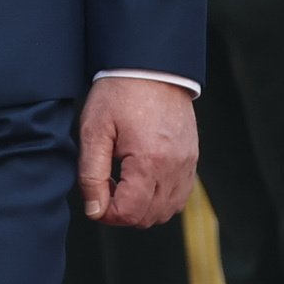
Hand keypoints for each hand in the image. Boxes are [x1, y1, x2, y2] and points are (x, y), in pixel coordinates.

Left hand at [77, 76, 196, 226]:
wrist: (150, 66)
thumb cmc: (119, 93)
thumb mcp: (94, 130)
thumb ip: (91, 174)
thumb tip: (94, 210)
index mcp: (149, 161)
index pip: (129, 213)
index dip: (106, 214)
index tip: (94, 199)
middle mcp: (174, 167)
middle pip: (149, 217)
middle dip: (123, 212)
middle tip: (105, 188)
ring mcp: (187, 164)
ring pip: (167, 211)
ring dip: (143, 208)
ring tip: (123, 183)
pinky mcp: (192, 159)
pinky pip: (180, 195)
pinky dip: (161, 198)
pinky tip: (142, 180)